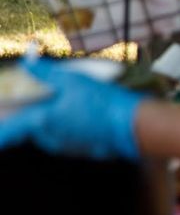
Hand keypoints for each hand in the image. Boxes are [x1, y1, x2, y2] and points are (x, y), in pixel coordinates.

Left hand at [0, 56, 141, 160]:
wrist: (132, 125)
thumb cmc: (101, 101)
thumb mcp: (72, 80)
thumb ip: (45, 72)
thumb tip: (26, 63)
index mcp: (42, 121)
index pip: (10, 132)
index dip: (0, 135)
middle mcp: (50, 138)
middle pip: (34, 129)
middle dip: (39, 116)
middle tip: (55, 100)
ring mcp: (67, 147)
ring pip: (53, 133)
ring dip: (59, 121)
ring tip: (80, 104)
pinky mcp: (82, 151)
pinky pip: (71, 138)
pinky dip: (75, 127)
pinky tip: (92, 115)